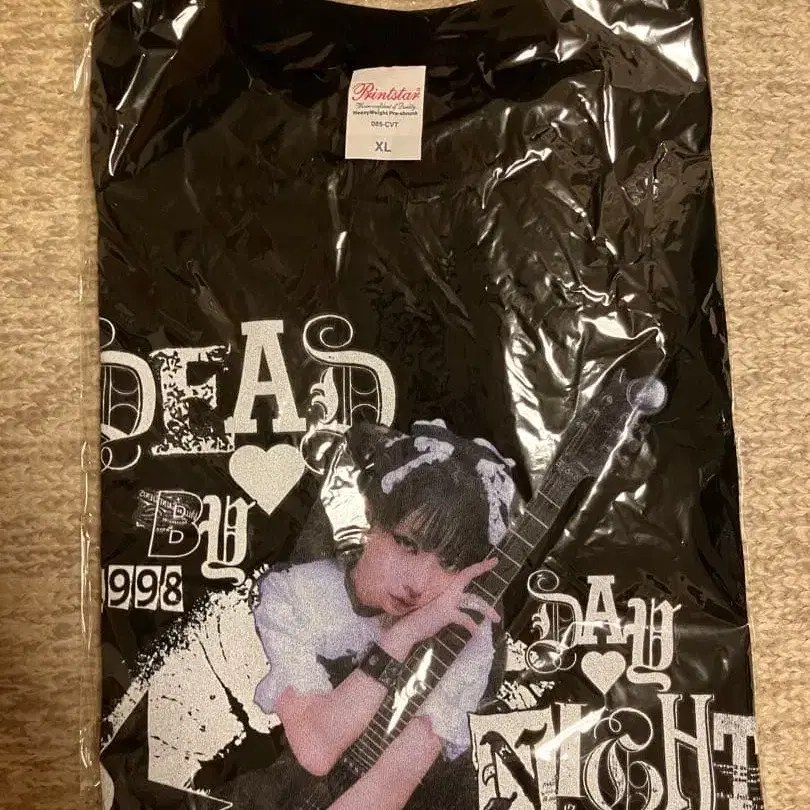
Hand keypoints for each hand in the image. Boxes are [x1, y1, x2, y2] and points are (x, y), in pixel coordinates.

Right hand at [382, 559, 499, 658]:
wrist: (408, 627)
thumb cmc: (421, 618)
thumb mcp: (436, 607)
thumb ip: (448, 602)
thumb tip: (457, 603)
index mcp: (446, 587)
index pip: (464, 573)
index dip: (478, 566)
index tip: (492, 560)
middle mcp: (447, 590)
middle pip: (467, 575)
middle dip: (482, 568)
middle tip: (495, 561)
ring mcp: (447, 600)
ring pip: (473, 601)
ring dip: (487, 610)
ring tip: (496, 618)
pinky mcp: (446, 612)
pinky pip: (464, 619)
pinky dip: (471, 626)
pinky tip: (476, 632)